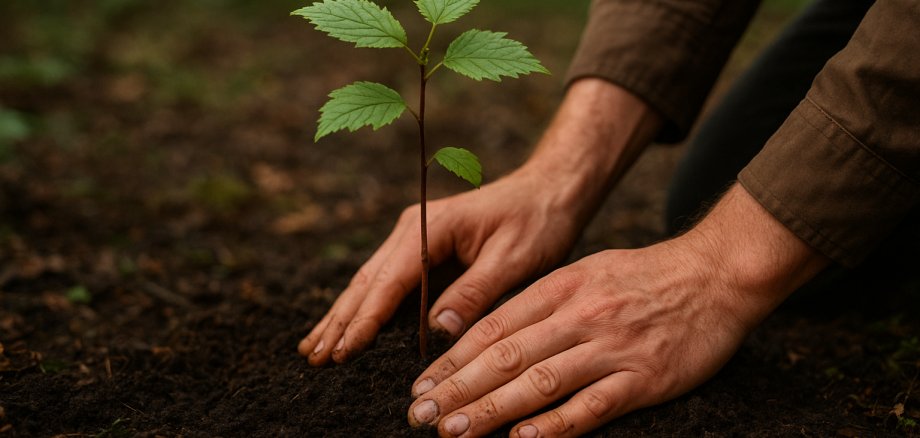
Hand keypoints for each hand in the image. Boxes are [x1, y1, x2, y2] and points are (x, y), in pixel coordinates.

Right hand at [298, 169, 585, 365]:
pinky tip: (347, 327)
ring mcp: (414, 237)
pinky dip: (364, 307)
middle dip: (340, 321)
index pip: (389, 281)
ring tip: (314, 349)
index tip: (344, 351)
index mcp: (431, 226)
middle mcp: (413, 228)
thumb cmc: (537, 220)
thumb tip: (437, 330)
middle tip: (315, 358)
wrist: (551, 190)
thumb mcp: (514, 258)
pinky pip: (387, 283)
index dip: (365, 320)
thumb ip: (475, 292)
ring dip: (343, 316)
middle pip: (367, 281)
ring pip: (370, 282)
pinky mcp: (423, 249)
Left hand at [407, 185, 828, 435]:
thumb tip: (492, 333)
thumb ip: (542, 300)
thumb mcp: (586, 272)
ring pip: (540, 381)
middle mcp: (579, 316)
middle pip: (506, 355)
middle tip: (420, 415)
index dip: (452, 359)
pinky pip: (592, 405)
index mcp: (561, 287)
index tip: (421, 385)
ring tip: (453, 431)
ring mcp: (610, 348)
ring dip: (491, 409)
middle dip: (456, 388)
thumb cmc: (645, 277)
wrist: (716, 275)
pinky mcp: (643, 378)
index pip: (493, 326)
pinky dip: (554, 424)